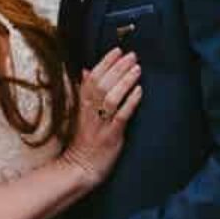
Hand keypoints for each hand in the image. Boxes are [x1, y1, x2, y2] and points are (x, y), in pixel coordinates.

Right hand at [65, 46, 141, 187]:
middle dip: (118, 67)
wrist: (80, 167)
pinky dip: (130, 102)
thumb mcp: (80, 113)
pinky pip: (121, 116)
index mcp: (82, 104)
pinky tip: (139, 91)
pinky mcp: (111, 136)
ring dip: (125, 81)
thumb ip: (84, 92)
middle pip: (102, 84)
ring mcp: (101, 124)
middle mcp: (90, 111)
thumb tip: (85, 70)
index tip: (117, 50)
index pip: (92, 78)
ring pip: (111, 97)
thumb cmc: (84, 140)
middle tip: (132, 55)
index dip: (105, 62)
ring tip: (137, 69)